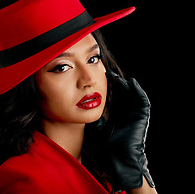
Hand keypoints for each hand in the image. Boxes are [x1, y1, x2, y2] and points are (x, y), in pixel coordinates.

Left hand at [98, 71, 154, 191]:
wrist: (115, 158)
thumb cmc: (104, 146)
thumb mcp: (96, 127)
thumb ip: (95, 116)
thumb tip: (89, 105)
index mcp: (115, 117)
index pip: (114, 98)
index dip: (109, 88)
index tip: (102, 78)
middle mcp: (125, 115)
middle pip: (122, 95)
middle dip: (116, 84)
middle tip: (109, 74)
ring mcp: (134, 115)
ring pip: (132, 96)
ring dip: (126, 86)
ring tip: (117, 77)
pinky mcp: (142, 117)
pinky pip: (143, 101)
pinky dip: (138, 91)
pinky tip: (131, 82)